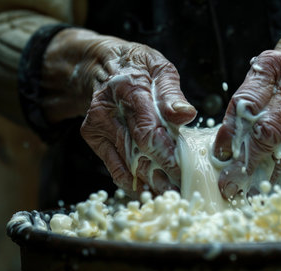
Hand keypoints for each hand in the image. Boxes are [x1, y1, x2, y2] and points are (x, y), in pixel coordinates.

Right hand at [42, 29, 195, 194]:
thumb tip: (186, 115)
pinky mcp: (94, 136)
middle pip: (137, 150)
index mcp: (129, 89)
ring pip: (126, 162)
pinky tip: (148, 191)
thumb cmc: (138, 67)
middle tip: (180, 190)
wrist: (102, 65)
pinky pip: (114, 166)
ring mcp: (99, 125)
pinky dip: (131, 182)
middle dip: (160, 173)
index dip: (165, 154)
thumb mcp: (159, 68)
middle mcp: (109, 110)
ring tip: (169, 195)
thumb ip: (172, 93)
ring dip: (149, 182)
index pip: (148, 130)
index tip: (182, 171)